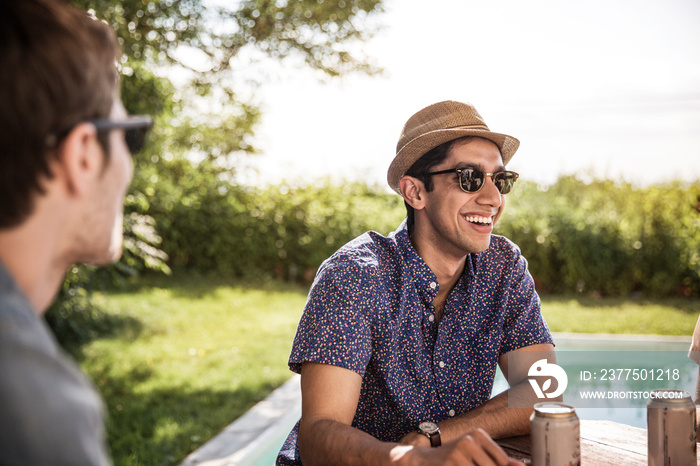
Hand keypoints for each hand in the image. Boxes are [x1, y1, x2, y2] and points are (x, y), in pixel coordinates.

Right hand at [396, 428, 524, 465]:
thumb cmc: (453, 459)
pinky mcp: (450, 463)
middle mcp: (469, 440)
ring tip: (464, 464)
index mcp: (478, 435)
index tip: (492, 465)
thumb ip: (499, 461)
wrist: (422, 460)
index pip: (503, 461)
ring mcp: (458, 452)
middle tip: (472, 464)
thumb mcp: (476, 456)